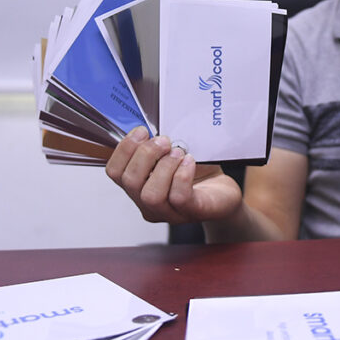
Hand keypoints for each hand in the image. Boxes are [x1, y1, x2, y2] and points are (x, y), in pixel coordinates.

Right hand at [105, 126, 242, 223]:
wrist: (224, 195)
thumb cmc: (196, 174)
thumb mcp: (172, 155)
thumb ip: (156, 146)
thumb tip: (149, 127)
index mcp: (138, 188)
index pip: (115, 172)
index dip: (124, 149)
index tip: (142, 131)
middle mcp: (149, 204)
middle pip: (131, 182)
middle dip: (146, 154)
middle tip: (164, 140)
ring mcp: (170, 212)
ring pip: (151, 195)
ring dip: (164, 166)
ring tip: (179, 152)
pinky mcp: (192, 212)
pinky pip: (179, 197)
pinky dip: (182, 175)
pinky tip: (190, 162)